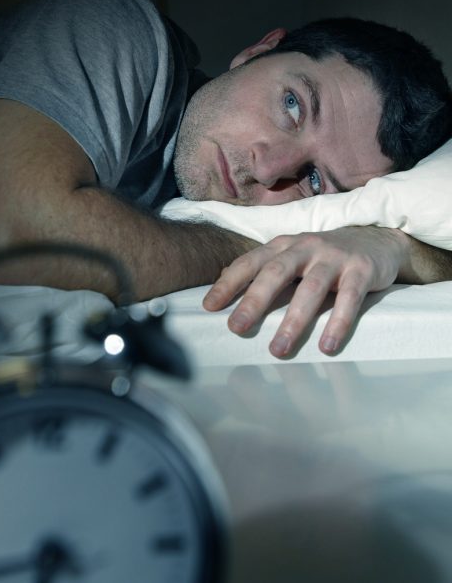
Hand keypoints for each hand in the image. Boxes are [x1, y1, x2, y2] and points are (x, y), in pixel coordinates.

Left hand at [203, 226, 408, 357]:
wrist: (378, 238)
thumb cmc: (323, 255)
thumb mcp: (291, 255)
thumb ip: (262, 268)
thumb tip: (222, 283)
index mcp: (283, 245)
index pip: (250, 262)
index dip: (228, 283)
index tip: (209, 307)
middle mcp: (305, 247)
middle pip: (276, 273)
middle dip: (254, 301)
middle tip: (236, 328)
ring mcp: (334, 257)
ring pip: (310, 289)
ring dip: (293, 321)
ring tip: (278, 349)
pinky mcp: (362, 270)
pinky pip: (349, 299)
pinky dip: (338, 323)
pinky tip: (327, 346)